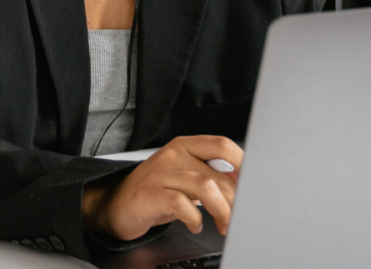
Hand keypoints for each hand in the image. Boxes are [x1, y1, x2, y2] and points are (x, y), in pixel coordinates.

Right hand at [83, 136, 242, 241]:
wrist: (116, 204)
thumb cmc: (155, 191)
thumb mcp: (183, 176)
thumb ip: (210, 176)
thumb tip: (243, 186)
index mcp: (184, 146)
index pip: (221, 145)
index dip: (243, 164)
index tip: (255, 185)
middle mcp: (173, 155)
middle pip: (217, 173)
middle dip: (234, 201)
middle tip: (239, 218)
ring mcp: (160, 173)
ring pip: (204, 187)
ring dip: (221, 211)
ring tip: (223, 225)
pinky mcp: (150, 194)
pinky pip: (182, 204)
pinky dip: (195, 219)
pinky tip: (195, 226)